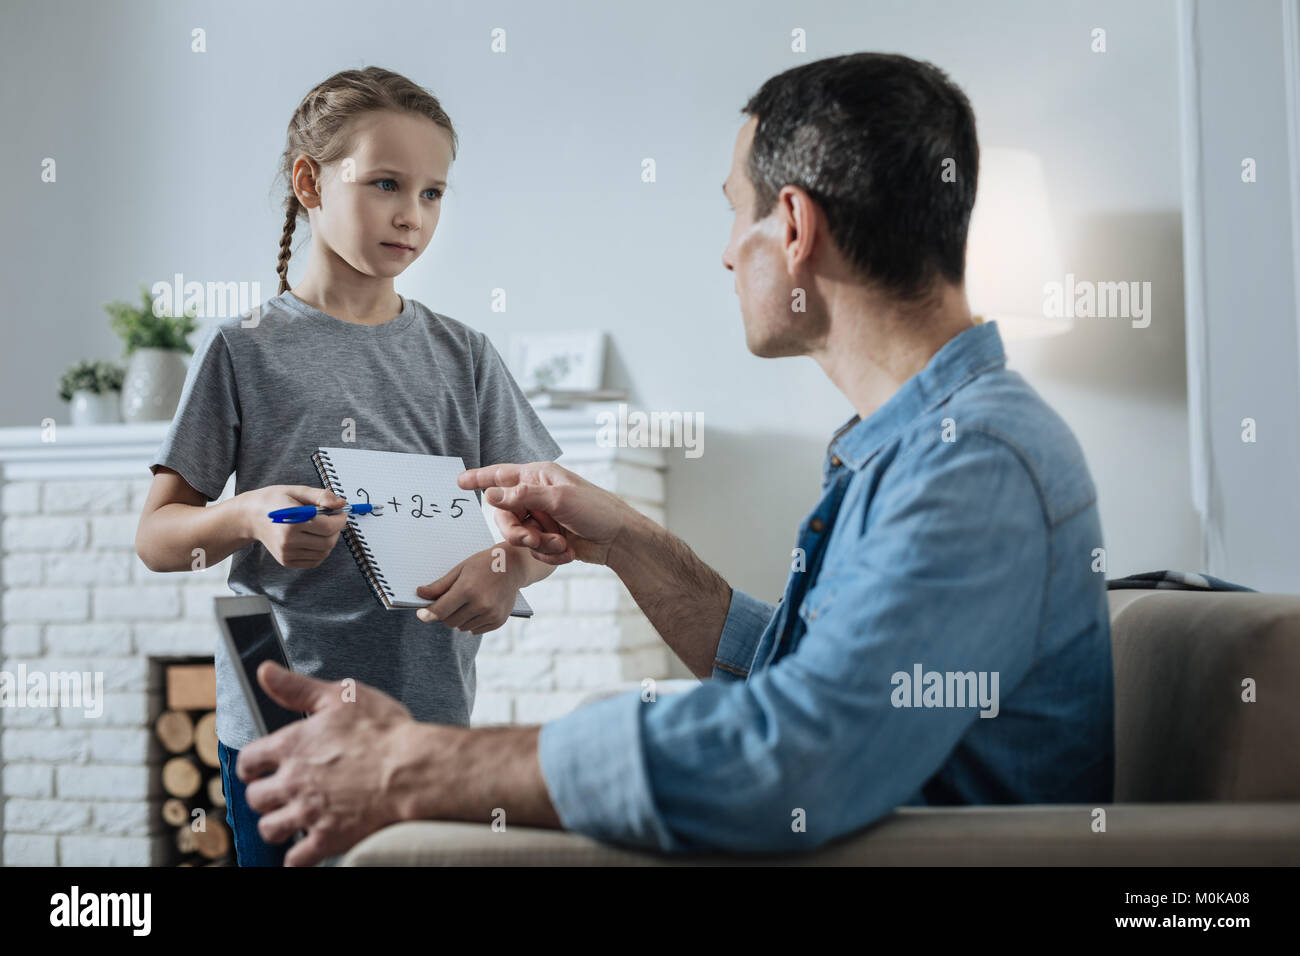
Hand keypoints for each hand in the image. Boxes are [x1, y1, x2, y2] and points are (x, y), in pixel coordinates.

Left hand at [237, 660, 416, 866]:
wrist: (412, 769)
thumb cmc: (383, 731)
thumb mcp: (341, 695)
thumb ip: (297, 687)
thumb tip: (264, 671)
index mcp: (291, 746)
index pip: (249, 760)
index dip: (252, 765)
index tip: (260, 768)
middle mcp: (292, 781)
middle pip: (255, 798)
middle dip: (265, 795)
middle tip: (279, 794)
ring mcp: (308, 813)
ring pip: (270, 828)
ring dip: (277, 825)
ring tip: (291, 819)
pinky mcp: (327, 838)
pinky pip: (296, 859)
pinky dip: (297, 857)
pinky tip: (306, 849)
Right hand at [242, 485, 349, 567]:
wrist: (250, 517)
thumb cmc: (273, 501)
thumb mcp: (297, 491)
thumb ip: (321, 496)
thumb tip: (342, 503)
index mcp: (291, 522)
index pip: (328, 527)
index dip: (340, 520)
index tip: (341, 513)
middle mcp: (288, 541)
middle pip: (328, 542)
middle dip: (337, 530)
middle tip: (333, 520)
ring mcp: (286, 553)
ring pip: (323, 552)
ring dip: (330, 540)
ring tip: (322, 527)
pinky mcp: (286, 560)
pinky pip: (314, 560)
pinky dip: (320, 550)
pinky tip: (314, 537)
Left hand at [414, 546, 522, 632]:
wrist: (513, 566)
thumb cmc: (483, 564)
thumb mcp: (460, 569)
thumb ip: (440, 585)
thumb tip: (420, 594)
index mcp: (468, 589)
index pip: (441, 611)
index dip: (428, 614)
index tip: (421, 614)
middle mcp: (481, 604)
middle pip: (449, 622)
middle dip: (445, 613)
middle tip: (452, 600)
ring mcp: (491, 614)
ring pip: (462, 627)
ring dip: (459, 618)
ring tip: (468, 601)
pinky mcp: (498, 621)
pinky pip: (475, 630)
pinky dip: (472, 622)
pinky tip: (479, 607)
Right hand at [457, 462, 631, 565]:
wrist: (620, 540)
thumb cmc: (597, 510)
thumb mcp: (561, 499)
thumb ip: (524, 496)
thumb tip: (491, 494)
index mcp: (539, 476)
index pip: (501, 475)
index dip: (479, 478)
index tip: (458, 481)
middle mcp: (537, 495)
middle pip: (505, 515)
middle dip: (517, 531)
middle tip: (531, 540)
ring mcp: (542, 517)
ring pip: (519, 535)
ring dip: (538, 544)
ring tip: (560, 545)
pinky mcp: (548, 536)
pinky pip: (533, 549)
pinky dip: (548, 553)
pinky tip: (568, 552)